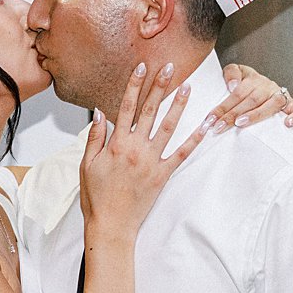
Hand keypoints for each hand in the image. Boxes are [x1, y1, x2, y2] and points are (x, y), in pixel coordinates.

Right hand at [78, 61, 207, 240]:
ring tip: (188, 87)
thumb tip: (99, 112)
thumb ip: (95, 137)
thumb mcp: (87, 165)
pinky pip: (182, 154)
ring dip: (179, 106)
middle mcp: (136, 149)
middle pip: (150, 111)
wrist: (111, 225)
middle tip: (170, 67)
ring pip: (168, 127)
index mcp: (116, 144)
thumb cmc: (96, 197)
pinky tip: (205, 125)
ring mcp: (152, 162)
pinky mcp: (163, 176)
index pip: (126, 107)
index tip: (142, 67)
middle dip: (160, 86)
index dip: (135, 85)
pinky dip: (195, 139)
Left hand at [215, 63, 292, 128]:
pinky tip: (286, 124)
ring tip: (240, 123)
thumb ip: (231, 73)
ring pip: (271, 105)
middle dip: (232, 115)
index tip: (210, 119)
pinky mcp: (292, 104)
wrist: (266, 84)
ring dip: (255, 115)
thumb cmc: (249, 83)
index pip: (236, 93)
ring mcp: (280, 95)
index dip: (222, 107)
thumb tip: (233, 85)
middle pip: (250, 100)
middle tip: (219, 126)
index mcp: (253, 79)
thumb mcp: (238, 71)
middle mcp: (267, 87)